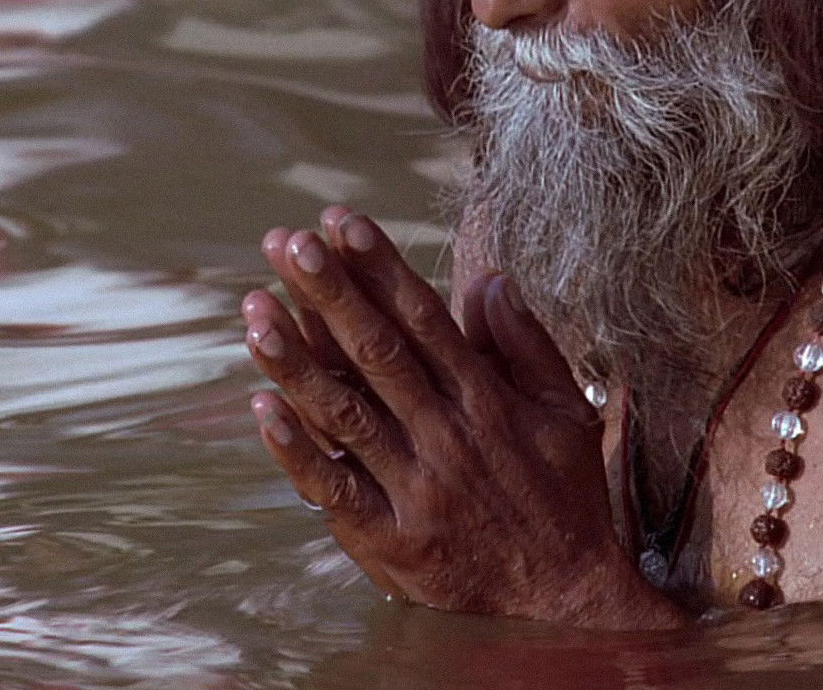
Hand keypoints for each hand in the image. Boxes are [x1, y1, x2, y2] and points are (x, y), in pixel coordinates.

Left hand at [242, 208, 684, 629]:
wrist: (565, 601)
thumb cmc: (565, 498)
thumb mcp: (566, 413)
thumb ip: (526, 344)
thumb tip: (488, 278)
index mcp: (486, 401)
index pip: (425, 319)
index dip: (380, 267)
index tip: (343, 222)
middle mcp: (446, 436)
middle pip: (378, 353)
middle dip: (330, 293)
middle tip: (288, 242)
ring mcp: (415, 488)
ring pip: (346, 413)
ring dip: (297, 360)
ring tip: (255, 309)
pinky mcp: (391, 538)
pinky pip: (335, 489)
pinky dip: (296, 451)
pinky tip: (261, 408)